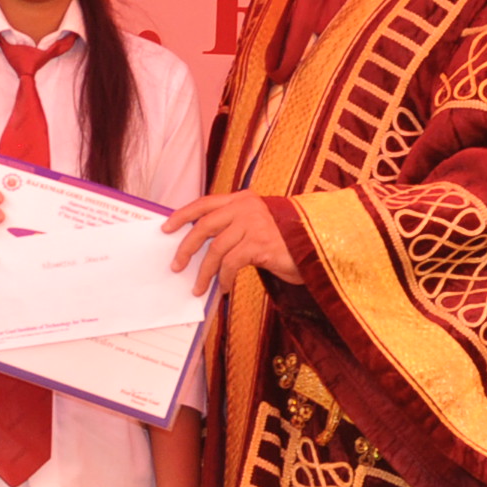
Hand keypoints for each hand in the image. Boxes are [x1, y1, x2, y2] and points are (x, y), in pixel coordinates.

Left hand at [164, 191, 300, 293]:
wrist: (320, 249)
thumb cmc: (285, 242)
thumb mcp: (257, 227)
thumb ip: (233, 228)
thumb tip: (200, 245)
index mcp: (243, 199)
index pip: (205, 203)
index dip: (183, 215)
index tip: (166, 228)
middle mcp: (247, 207)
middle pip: (204, 225)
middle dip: (186, 247)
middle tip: (176, 265)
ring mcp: (255, 224)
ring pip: (216, 248)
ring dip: (204, 272)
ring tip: (199, 287)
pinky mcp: (261, 243)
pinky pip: (231, 263)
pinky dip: (224, 277)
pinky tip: (224, 287)